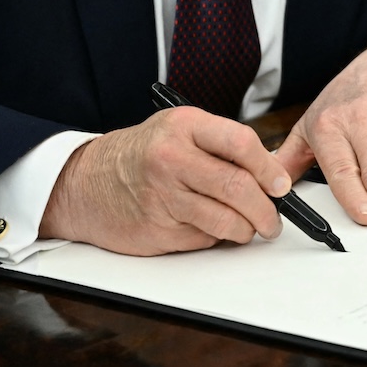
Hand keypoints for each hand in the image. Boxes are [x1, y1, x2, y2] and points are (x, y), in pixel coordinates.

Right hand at [40, 107, 293, 254]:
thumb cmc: (142, 154)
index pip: (241, 143)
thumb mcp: (179, 131)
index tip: (281, 185)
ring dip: (246, 230)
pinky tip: (207, 227)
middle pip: (238, 188)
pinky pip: (203, 239)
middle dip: (266, 210)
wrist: (84, 183)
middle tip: (274, 219)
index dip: (269, 168)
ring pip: (225, 221)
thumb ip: (222, 146)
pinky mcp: (156, 229)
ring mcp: (162, 196)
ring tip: (249, 227)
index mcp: (184, 126)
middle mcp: (171, 159)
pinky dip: (215, 238)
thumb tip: (271, 176)